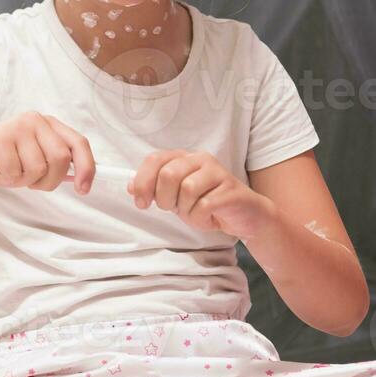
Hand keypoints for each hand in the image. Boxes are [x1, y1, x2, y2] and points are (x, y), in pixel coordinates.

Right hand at [0, 111, 95, 192]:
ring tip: (6, 170)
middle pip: (61, 159)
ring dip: (22, 180)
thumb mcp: (32, 161)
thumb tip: (81, 178)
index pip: (78, 143)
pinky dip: (4, 179)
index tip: (84, 189)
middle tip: (27, 181)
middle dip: (47, 180)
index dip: (87, 167)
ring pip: (38, 168)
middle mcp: (35, 120)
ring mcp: (17, 127)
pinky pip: (15, 172)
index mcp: (47, 123)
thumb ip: (55, 163)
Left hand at [127, 149, 273, 238]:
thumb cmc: (208, 204)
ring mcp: (217, 173)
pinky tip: (207, 218)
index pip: (155, 159)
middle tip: (172, 209)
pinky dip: (199, 218)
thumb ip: (155, 188)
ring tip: (194, 213)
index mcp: (184, 157)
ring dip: (184, 210)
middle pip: (169, 174)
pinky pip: (203, 205)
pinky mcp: (230, 190)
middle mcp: (201, 159)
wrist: (245, 216)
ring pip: (186, 190)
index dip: (142, 182)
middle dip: (164, 198)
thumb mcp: (177, 196)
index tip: (140, 202)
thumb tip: (130, 187)